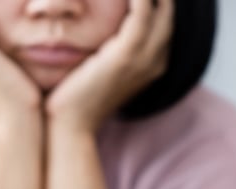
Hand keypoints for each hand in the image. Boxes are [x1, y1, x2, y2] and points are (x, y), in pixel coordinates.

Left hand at [46, 0, 173, 131]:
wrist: (66, 128)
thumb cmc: (71, 100)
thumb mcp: (96, 69)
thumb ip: (105, 48)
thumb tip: (98, 33)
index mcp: (153, 62)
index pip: (164, 17)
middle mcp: (157, 59)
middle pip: (170, 8)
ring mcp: (145, 57)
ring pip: (161, 5)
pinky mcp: (126, 55)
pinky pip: (142, 10)